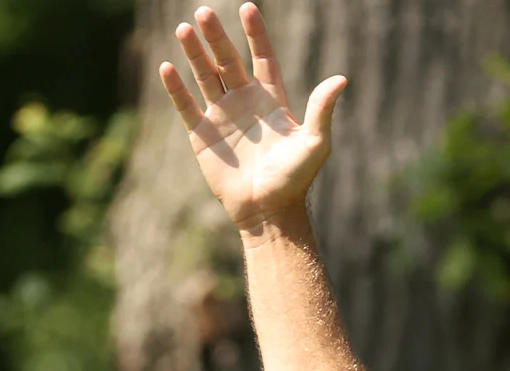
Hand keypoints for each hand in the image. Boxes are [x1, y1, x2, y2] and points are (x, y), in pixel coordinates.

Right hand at [159, 3, 345, 229]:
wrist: (268, 210)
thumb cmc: (295, 179)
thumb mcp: (315, 143)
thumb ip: (322, 109)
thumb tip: (341, 78)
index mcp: (272, 100)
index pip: (263, 57)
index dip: (255, 34)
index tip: (247, 8)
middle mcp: (245, 102)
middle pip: (228, 60)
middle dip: (216, 37)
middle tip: (204, 12)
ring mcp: (223, 116)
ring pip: (205, 76)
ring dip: (194, 53)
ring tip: (185, 28)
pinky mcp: (203, 135)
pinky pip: (186, 105)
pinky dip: (176, 88)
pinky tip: (167, 66)